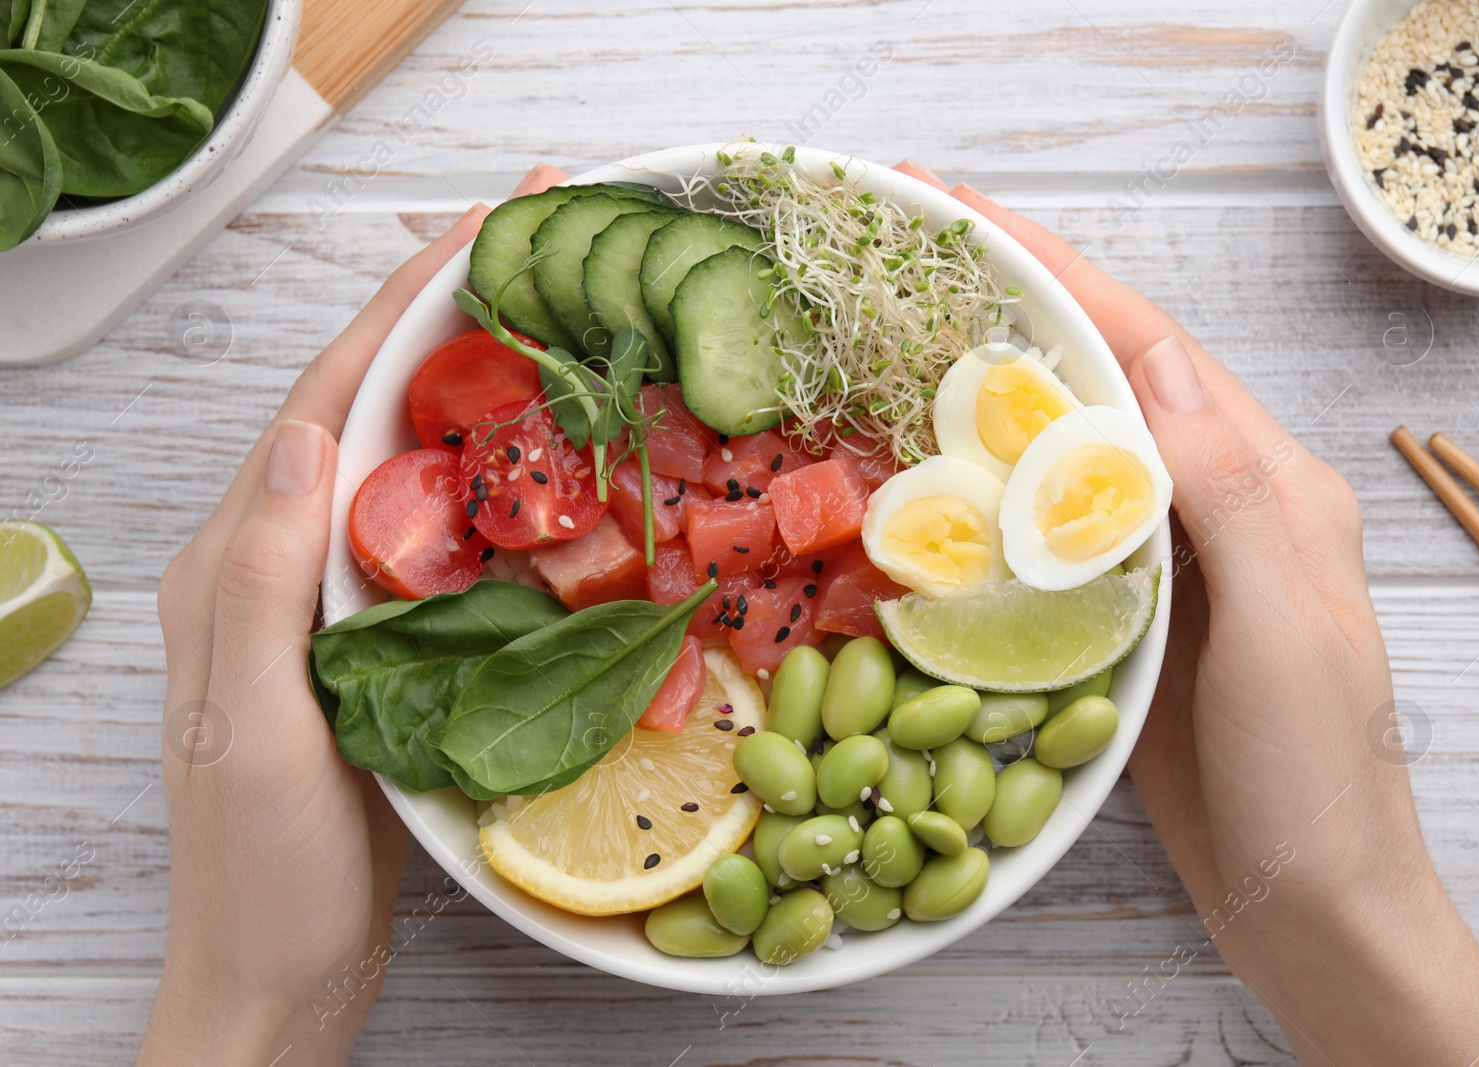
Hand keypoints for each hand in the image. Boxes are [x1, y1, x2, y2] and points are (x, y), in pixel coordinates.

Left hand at [141, 165, 567, 1065]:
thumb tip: (301, 436)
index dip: (400, 310)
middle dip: (445, 318)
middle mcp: (277, 563)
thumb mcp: (256, 729)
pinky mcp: (380, 641)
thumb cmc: (261, 868)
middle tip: (536, 243)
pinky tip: (546, 458)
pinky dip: (493, 474)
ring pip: (408, 461)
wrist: (279, 971)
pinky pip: (438, 530)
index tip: (480, 232)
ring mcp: (329, 601)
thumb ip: (264, 583)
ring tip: (553, 319)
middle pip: (365, 410)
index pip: (321, 405)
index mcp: (236, 566)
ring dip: (474, 382)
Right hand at [893, 161, 1478, 1064]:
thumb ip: (1225, 491)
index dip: (1063, 274)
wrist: (1312, 904)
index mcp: (1272, 485)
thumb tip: (1148, 363)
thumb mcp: (1289, 627)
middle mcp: (1219, 505)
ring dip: (997, 389)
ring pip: (1070, 450)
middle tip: (918, 257)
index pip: (1154, 352)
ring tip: (906, 339)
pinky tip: (935, 474)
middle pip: (1107, 381)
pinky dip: (994, 490)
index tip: (970, 215)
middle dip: (1019, 308)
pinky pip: (1052, 530)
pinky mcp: (1128, 618)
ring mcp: (1170, 562)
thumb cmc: (1317, 777)